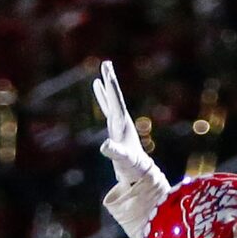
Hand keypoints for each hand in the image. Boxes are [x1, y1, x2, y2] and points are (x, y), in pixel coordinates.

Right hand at [93, 60, 163, 191]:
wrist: (138, 173)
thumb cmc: (131, 167)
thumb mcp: (123, 159)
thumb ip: (115, 152)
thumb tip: (105, 145)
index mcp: (122, 123)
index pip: (116, 101)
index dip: (111, 87)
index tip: (108, 71)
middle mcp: (121, 119)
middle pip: (115, 96)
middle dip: (110, 80)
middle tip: (106, 63)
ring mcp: (118, 122)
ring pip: (111, 99)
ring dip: (107, 86)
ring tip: (103, 71)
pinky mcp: (115, 126)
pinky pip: (107, 106)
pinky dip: (102, 97)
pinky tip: (98, 87)